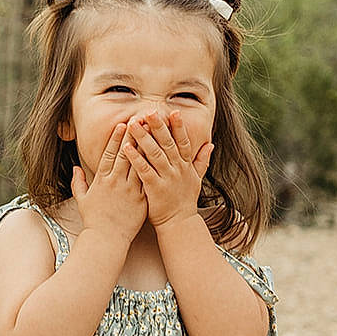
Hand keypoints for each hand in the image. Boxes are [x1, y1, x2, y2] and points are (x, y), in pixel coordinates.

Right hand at [71, 120, 147, 243]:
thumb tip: (76, 168)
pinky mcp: (141, 200)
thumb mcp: (82, 200)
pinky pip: (149, 180)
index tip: (122, 125)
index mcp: (102, 180)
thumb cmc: (94, 221)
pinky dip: (155, 168)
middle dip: (134, 135)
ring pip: (141, 164)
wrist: (106, 240)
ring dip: (148, 147)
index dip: (116, 138)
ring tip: (155, 134)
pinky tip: (163, 157)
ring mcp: (130, 191)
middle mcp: (116, 182)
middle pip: (127, 154)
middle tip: (142, 120)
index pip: (110, 154)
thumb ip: (78, 182)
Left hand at [122, 111, 212, 229]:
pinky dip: (135, 158)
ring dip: (143, 138)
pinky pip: (144, 170)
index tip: (173, 111)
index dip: (179, 127)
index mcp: (186, 165)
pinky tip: (126, 148)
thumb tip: (210, 144)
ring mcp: (167, 178)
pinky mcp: (155, 188)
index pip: (183, 142)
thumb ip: (202, 160)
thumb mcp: (197, 179)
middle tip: (149, 111)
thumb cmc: (185, 201)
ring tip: (133, 124)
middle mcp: (177, 169)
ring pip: (154, 153)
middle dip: (158, 126)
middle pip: (167, 143)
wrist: (179, 224)